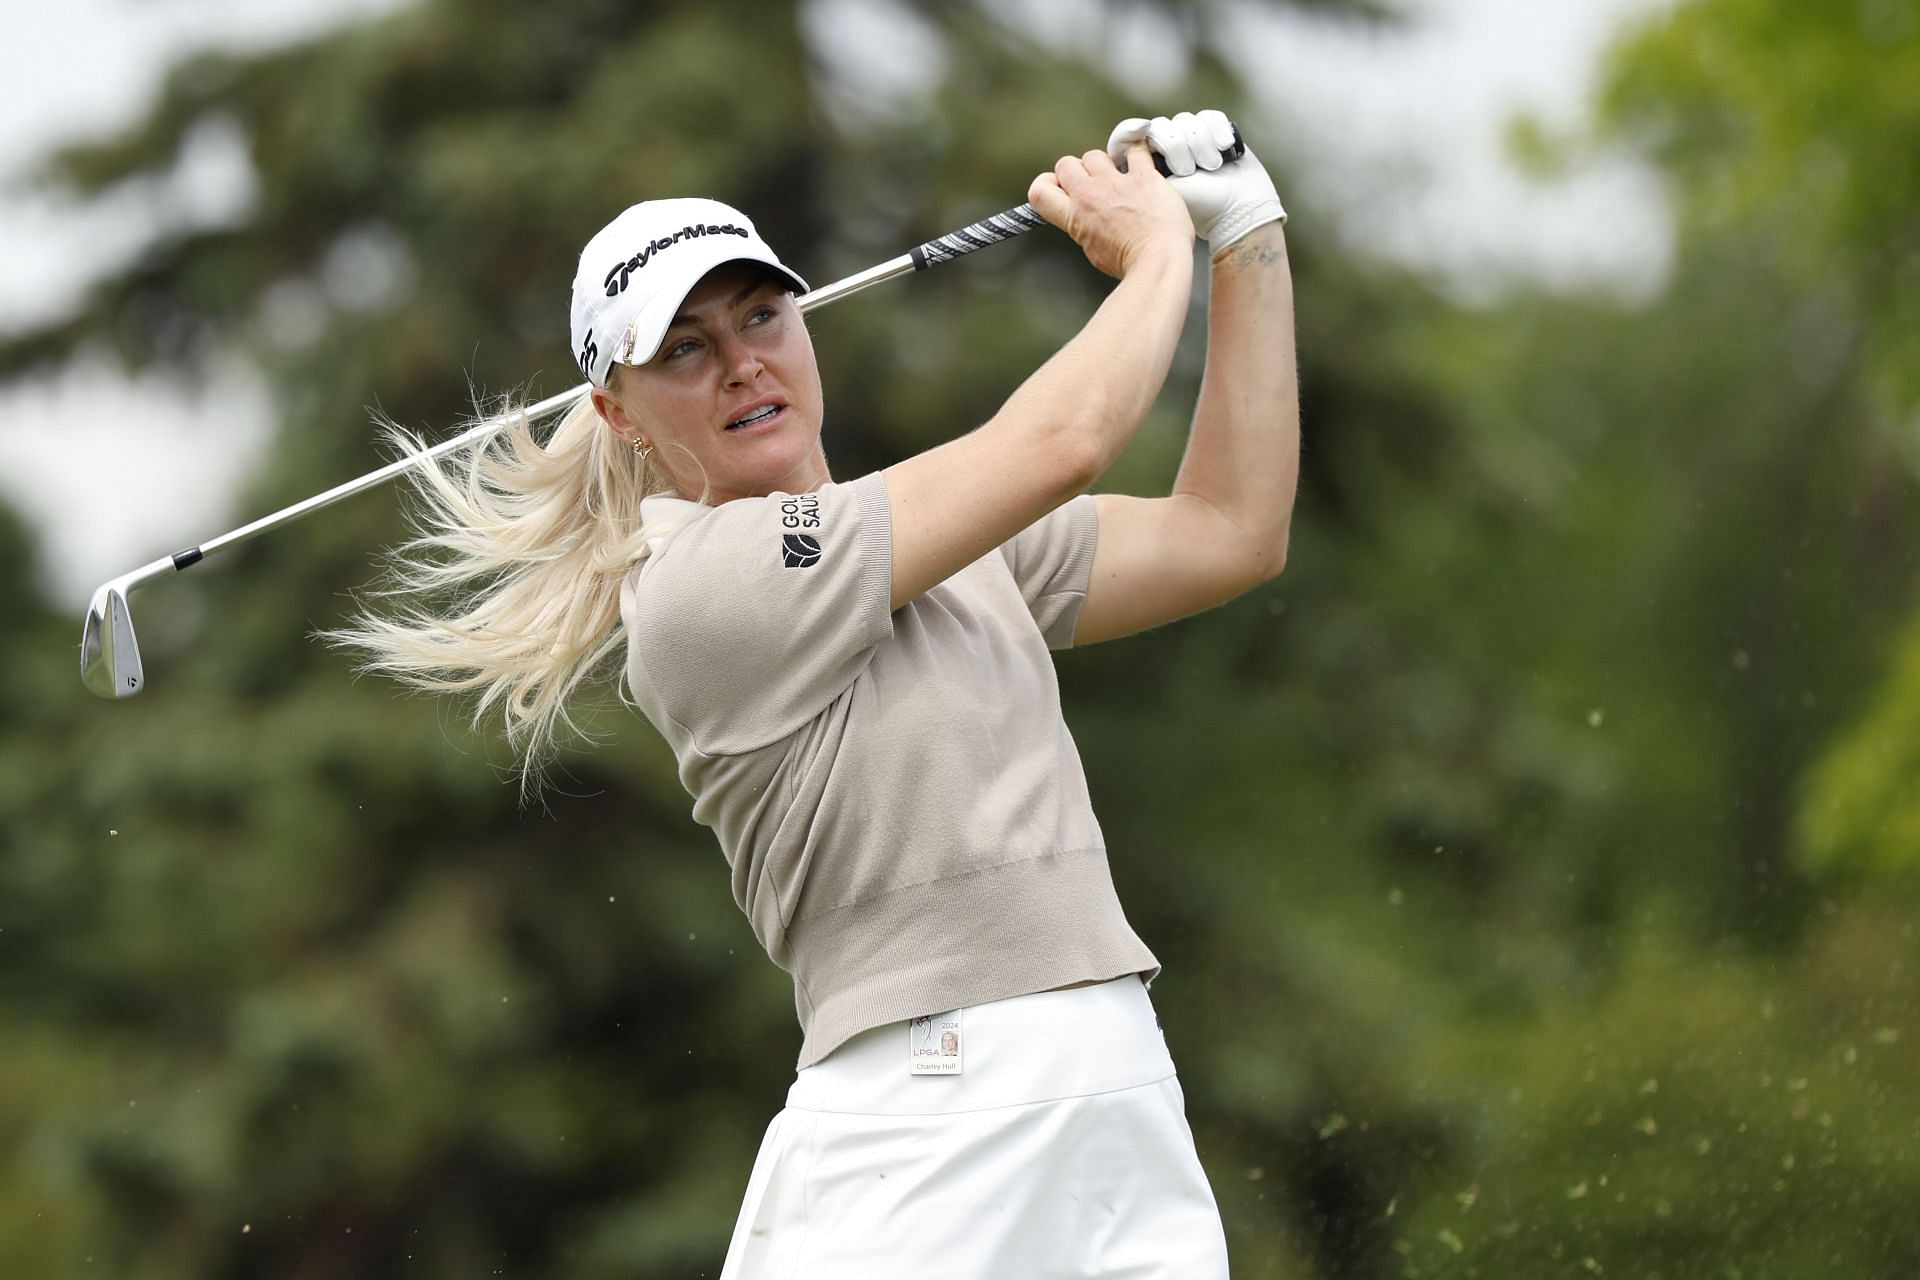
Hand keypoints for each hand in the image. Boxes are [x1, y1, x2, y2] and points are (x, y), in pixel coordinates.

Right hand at [1028, 142, 1193, 278]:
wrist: (1159, 261)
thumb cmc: (1131, 263)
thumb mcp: (1094, 251)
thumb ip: (1084, 229)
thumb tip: (1085, 223)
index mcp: (1075, 216)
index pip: (1039, 191)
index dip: (1048, 185)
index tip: (1059, 187)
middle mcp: (1091, 194)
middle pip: (1066, 164)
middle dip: (1076, 171)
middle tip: (1090, 183)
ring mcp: (1117, 182)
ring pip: (1094, 154)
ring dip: (1103, 163)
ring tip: (1116, 176)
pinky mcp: (1143, 176)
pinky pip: (1135, 149)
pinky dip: (1136, 151)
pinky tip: (1139, 160)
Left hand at [1106, 110, 1284, 249]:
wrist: (1236, 215)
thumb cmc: (1191, 216)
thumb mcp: (1150, 201)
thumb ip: (1123, 185)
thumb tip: (1101, 171)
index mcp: (1148, 163)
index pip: (1132, 135)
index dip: (1130, 133)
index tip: (1137, 139)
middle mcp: (1170, 147)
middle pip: (1161, 126)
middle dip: (1171, 145)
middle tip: (1183, 170)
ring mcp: (1194, 139)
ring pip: (1184, 123)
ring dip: (1197, 145)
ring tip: (1209, 167)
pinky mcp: (1219, 134)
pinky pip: (1210, 119)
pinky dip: (1217, 133)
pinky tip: (1224, 148)